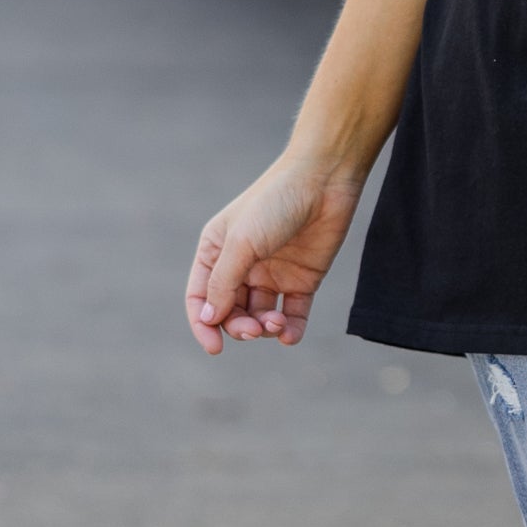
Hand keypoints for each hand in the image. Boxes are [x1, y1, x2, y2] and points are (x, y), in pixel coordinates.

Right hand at [184, 159, 365, 354]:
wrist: (324, 179)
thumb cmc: (275, 203)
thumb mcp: (242, 242)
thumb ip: (224, 282)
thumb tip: (209, 319)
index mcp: (216, 252)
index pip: (201, 298)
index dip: (204, 325)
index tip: (215, 347)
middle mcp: (241, 266)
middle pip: (231, 313)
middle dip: (240, 328)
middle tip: (254, 330)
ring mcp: (272, 274)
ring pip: (260, 317)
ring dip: (265, 328)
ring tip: (276, 322)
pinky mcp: (303, 280)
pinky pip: (293, 315)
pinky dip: (290, 330)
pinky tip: (289, 334)